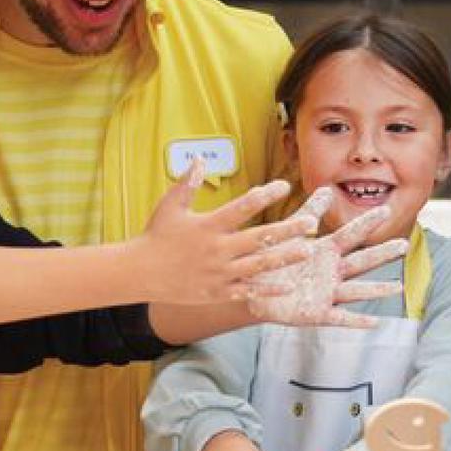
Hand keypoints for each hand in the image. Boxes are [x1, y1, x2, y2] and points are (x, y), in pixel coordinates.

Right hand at [132, 161, 318, 304]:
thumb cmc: (155, 235)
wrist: (139, 272)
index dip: (265, 195)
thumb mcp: (170, 206)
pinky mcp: (217, 292)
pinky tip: (288, 286)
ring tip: (307, 251)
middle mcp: (217, 249)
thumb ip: (188, 182)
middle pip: (259, 237)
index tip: (284, 185)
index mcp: (208, 226)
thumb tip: (200, 157)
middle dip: (287, 229)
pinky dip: (268, 289)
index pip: (242, 207)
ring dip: (285, 258)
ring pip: (259, 265)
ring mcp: (219, 273)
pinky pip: (247, 291)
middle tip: (310, 223)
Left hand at [246, 201, 408, 327]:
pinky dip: (356, 321)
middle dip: (381, 254)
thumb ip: (307, 213)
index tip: (386, 209)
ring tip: (398, 287)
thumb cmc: (274, 259)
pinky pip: (340, 318)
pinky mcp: (317, 313)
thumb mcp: (289, 233)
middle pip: (360, 262)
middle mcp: (331, 272)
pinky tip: (374, 322)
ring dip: (377, 290)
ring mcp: (326, 293)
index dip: (366, 222)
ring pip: (356, 291)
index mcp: (325, 251)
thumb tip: (325, 189)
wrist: (251, 288)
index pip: (350, 234)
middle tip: (404, 245)